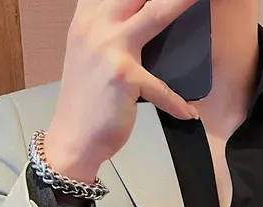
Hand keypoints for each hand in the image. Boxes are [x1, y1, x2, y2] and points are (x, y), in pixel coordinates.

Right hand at [45, 0, 199, 183]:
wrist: (73, 138)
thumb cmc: (88, 98)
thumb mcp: (90, 51)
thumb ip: (109, 25)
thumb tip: (145, 13)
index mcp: (88, 15)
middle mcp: (95, 24)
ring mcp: (109, 47)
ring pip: (157, 15)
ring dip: (184, 3)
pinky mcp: (123, 76)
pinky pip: (161, 87)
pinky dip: (176, 103)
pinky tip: (188, 112)